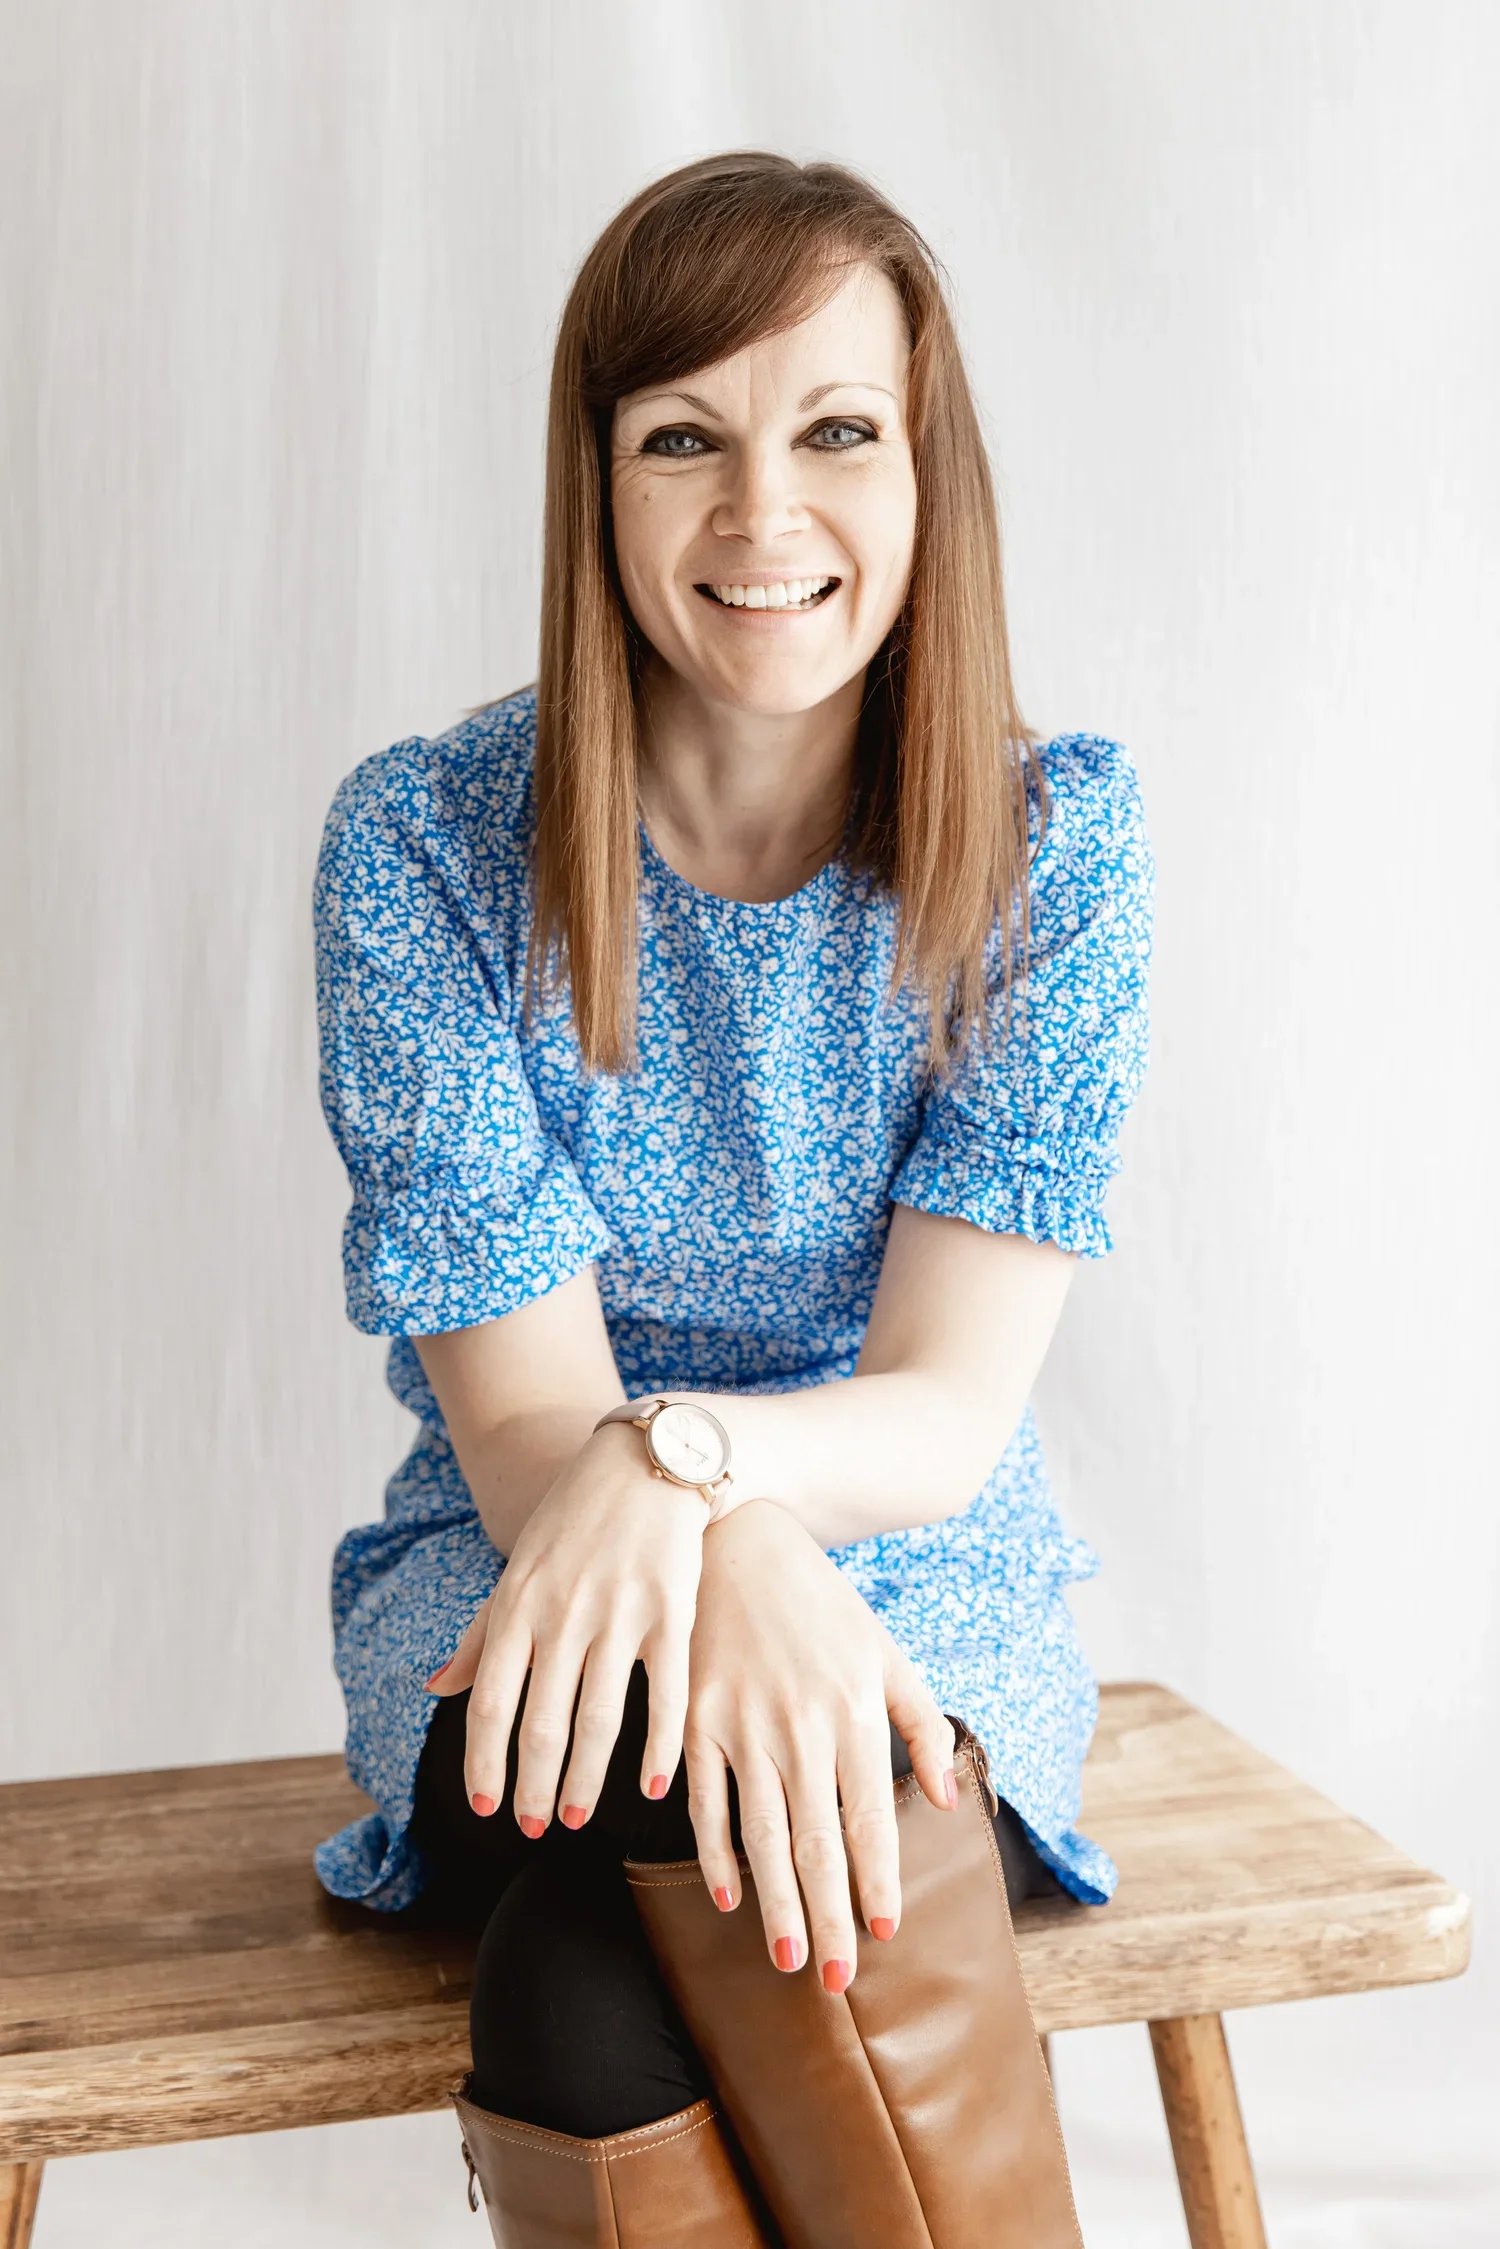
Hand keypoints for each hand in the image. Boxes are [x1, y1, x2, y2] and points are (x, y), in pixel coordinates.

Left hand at [427, 1424, 708, 1832]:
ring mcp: (619, 1613)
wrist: (645, 1463)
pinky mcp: (672, 1610)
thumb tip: (435, 1691)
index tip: (484, 1808)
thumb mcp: (518, 1570)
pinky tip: (650, 1787)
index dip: (484, 1762)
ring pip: (598, 1718)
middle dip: (531, 1785)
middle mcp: (563, 1614)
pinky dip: (658, 1747)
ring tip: (572, 1818)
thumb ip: (482, 1636)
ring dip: (583, 1779)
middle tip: (531, 1828)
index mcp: (517, 1605)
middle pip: (540, 1722)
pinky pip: (664, 1694)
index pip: (490, 1702)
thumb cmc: (574, 1521)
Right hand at [681, 1498, 958, 1993]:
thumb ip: (922, 1724)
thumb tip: (948, 1798)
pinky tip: (728, 1897)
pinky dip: (714, 1855)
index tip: (883, 1932)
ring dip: (776, 1903)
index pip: (867, 1817)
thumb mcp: (885, 1651)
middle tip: (836, 1980)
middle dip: (829, 1915)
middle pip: (815, 1841)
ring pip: (760, 1834)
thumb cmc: (819, 1602)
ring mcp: (739, 1726)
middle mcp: (797, 1727)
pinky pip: (705, 1804)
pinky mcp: (693, 1723)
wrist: (733, 1541)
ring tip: (791, 1959)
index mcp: (850, 1712)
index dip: (876, 1879)